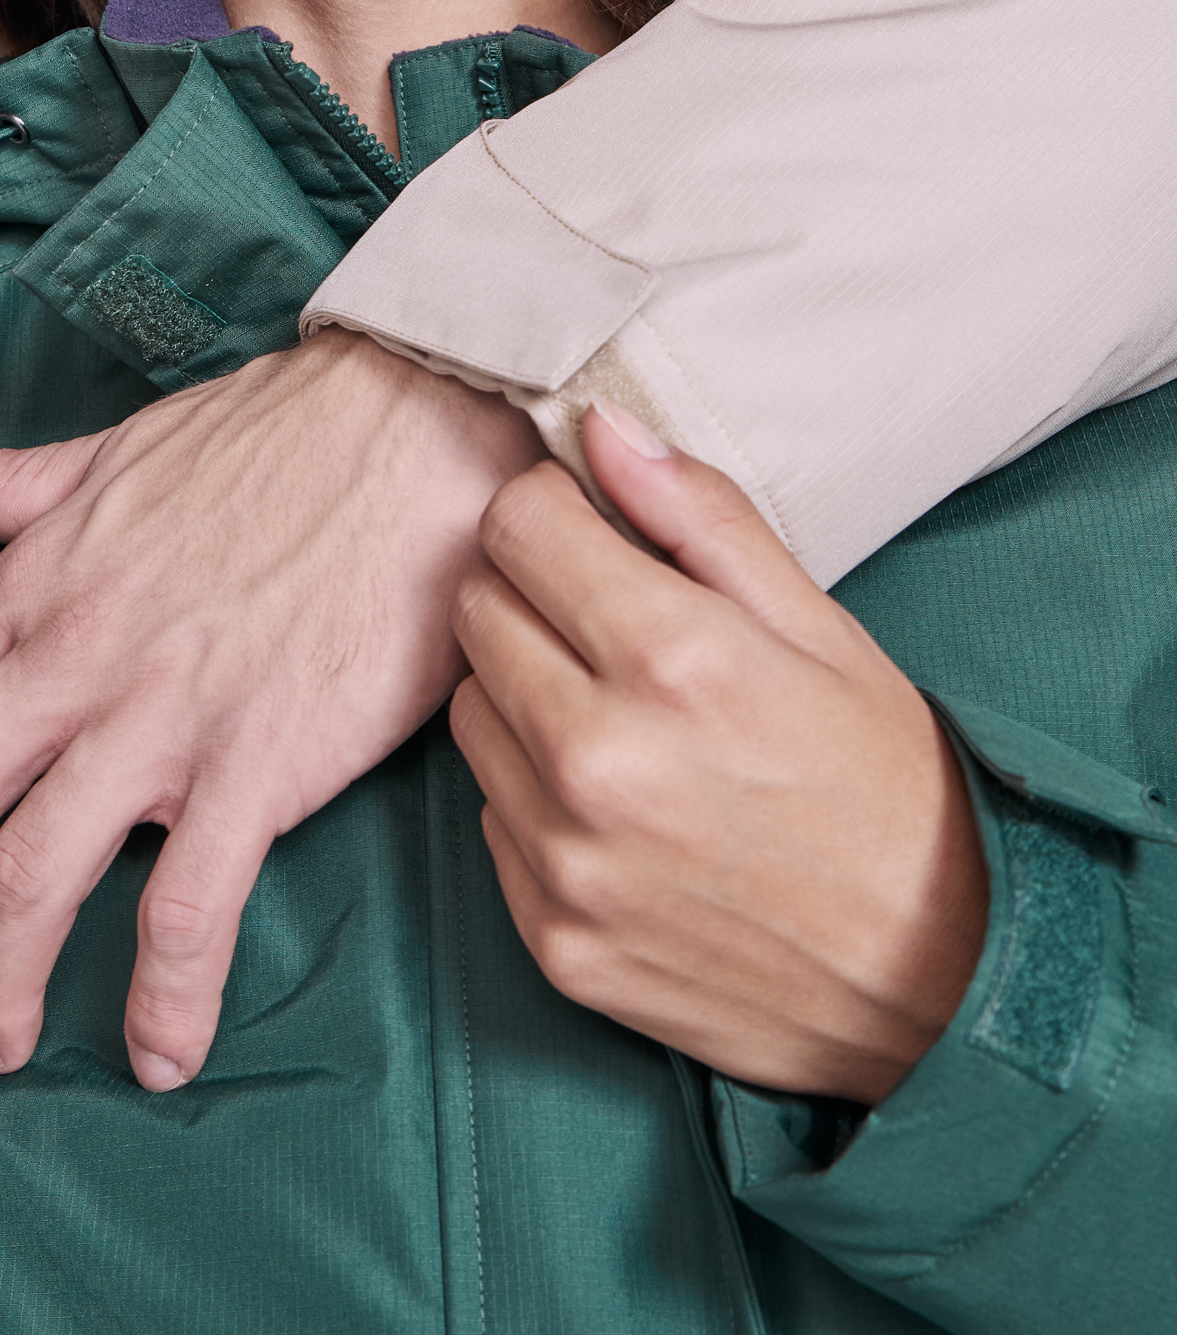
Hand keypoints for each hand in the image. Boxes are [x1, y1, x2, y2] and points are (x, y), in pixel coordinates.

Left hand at [0, 332, 537, 1087]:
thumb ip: (21, 483)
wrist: (414, 429)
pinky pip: (190, 907)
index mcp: (40, 581)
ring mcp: (165, 716)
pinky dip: (164, 994)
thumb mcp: (122, 450)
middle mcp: (78, 656)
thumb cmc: (277, 433)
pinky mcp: (261, 763)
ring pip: (36, 871)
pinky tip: (155, 1054)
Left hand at [450, 404, 988, 1104]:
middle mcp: (599, 761)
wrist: (945, 990)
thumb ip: (701, 516)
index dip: (554, 512)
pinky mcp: (554, 941)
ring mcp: (568, 861)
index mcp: (672, 661)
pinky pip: (490, 817)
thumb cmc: (890, 790)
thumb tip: (599, 428)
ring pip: (472, 711)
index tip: (595, 532)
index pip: (515, 524)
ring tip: (622, 717)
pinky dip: (535, 796)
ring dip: (524, 693)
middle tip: (611, 623)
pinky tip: (621, 806)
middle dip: (532, 592)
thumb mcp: (823, 629)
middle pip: (476, 608)